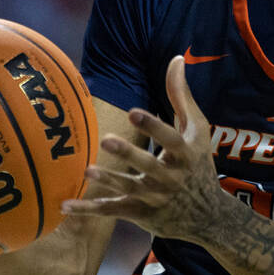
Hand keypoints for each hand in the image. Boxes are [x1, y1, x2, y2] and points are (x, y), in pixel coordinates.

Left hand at [61, 56, 224, 242]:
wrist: (208, 215)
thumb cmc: (198, 164)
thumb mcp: (196, 131)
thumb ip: (181, 96)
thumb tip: (176, 59)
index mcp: (185, 154)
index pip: (170, 139)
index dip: (153, 127)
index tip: (132, 112)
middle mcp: (171, 177)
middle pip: (148, 165)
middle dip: (129, 154)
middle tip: (106, 139)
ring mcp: (156, 198)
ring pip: (129, 189)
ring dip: (109, 181)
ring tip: (88, 170)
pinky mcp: (142, 213)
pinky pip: (113, 211)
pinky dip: (90, 210)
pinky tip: (65, 207)